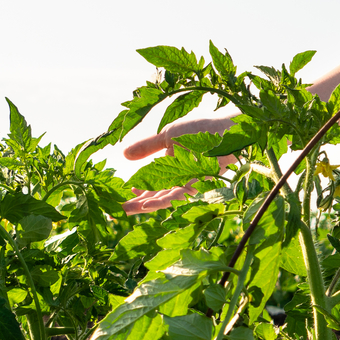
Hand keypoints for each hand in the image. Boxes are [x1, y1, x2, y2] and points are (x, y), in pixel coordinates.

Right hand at [119, 116, 236, 213]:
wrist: (227, 128)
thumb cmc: (201, 130)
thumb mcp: (168, 136)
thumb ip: (147, 147)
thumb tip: (123, 155)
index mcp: (171, 169)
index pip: (150, 185)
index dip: (135, 192)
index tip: (118, 196)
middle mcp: (179, 180)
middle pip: (154, 196)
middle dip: (134, 204)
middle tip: (112, 211)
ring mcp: (189, 183)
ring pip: (164, 199)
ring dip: (144, 205)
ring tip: (125, 210)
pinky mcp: (199, 183)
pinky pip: (179, 194)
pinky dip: (163, 200)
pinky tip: (148, 204)